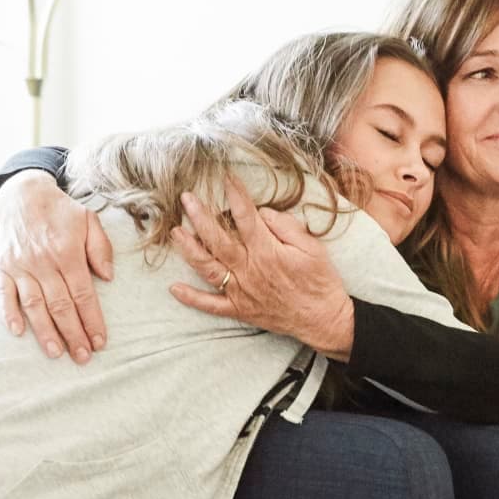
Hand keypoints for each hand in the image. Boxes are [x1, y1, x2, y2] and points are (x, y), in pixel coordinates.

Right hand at [0, 170, 114, 361]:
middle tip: (83, 357)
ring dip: (44, 331)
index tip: (100, 342)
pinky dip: (9, 313)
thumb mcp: (89, 220)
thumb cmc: (62, 212)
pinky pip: (4, 293)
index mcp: (67, 252)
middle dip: (73, 334)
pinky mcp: (2, 266)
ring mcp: (20, 265)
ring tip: (55, 353)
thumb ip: (101, 248)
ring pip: (33, 304)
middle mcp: (43, 261)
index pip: (83, 294)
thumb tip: (108, 277)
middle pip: (60, 305)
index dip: (92, 320)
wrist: (23, 194)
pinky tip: (18, 332)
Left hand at [166, 175, 355, 358]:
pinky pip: (211, 305)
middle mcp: (249, 270)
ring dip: (189, 250)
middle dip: (200, 217)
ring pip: (208, 268)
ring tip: (175, 233)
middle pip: (218, 239)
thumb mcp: (312, 247)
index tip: (225, 178)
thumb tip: (263, 213)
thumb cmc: (321, 282)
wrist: (324, 320)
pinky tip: (174, 289)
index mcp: (268, 252)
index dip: (235, 194)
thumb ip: (286, 227)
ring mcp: (242, 291)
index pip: (246, 216)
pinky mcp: (240, 309)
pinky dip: (192, 298)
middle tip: (186, 199)